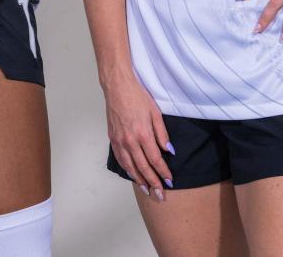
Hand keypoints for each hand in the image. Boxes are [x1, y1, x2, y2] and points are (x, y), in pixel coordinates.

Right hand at [104, 75, 173, 200]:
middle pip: (143, 167)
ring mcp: (120, 140)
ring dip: (139, 180)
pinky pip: (120, 159)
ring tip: (147, 190)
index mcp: (143, 133)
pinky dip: (127, 169)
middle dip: (153, 182)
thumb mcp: (155, 112)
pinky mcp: (113, 138)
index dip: (163, 172)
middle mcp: (130, 140)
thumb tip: (169, 151)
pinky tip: (132, 175)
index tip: (169, 181)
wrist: (117, 87)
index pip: (155, 159)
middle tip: (160, 195)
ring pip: (130, 166)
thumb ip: (162, 134)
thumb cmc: (137, 96)